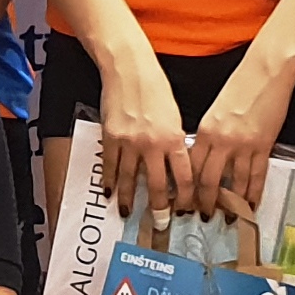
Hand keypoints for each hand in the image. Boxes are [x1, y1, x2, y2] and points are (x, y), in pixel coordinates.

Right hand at [95, 45, 195, 221]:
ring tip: (128, 212)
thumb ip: (174, 143)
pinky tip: (109, 192)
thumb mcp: (175, 116)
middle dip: (159, 210)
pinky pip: (109, 167)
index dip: (185, 198)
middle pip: (156, 187)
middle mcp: (152, 144)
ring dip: (128, 200)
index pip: (183, 178)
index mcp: (174, 138)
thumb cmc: (155, 87)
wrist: (129, 69)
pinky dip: (109, 182)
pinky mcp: (110, 138)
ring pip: (129, 181)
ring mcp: (129, 143)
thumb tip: (174, 167)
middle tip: (160, 224)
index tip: (185, 209)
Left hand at [188, 48, 294, 215]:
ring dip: (231, 204)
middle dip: (205, 203)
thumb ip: (210, 136)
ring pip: (234, 184)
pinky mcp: (263, 145)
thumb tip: (206, 159)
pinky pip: (257, 176)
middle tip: (205, 216)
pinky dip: (254, 194)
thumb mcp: (215, 111)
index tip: (186, 201)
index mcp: (205, 131)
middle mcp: (221, 141)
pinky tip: (252, 204)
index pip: (190, 168)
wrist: (266, 71)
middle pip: (208, 181)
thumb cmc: (241, 85)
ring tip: (230, 217)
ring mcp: (243, 145)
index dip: (187, 189)